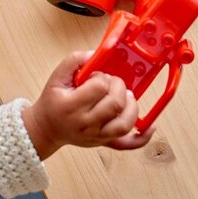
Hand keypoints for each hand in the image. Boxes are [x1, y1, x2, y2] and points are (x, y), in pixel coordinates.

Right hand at [22, 51, 152, 158]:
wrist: (47, 128)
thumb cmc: (53, 101)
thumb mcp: (57, 77)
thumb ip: (74, 60)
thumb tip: (96, 53)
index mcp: (70, 106)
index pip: (99, 87)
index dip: (102, 77)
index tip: (97, 76)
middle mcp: (84, 124)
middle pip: (115, 104)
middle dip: (119, 87)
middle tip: (112, 83)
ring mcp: (96, 136)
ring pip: (125, 123)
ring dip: (132, 106)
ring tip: (126, 96)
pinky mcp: (104, 142)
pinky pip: (127, 144)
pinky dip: (141, 138)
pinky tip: (150, 127)